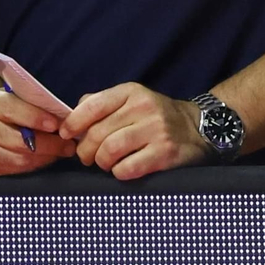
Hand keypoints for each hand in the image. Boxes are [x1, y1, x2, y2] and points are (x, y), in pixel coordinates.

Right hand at [0, 88, 72, 175]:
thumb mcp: (17, 98)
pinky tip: (45, 158)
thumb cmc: (8, 108)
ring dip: (45, 158)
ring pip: (20, 159)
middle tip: (69, 145)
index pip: (13, 110)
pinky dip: (35, 166)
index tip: (57, 125)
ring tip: (61, 152)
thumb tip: (63, 118)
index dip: (36, 118)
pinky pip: (16, 170)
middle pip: (19, 141)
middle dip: (49, 145)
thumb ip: (34, 104)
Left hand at [60, 83, 208, 180]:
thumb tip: (72, 116)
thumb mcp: (131, 100)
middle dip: (85, 149)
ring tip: (103, 164)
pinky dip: (118, 172)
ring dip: (101, 162)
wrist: (198, 128)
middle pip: (98, 132)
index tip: (66, 134)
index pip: (92, 105)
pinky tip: (121, 170)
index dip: (73, 122)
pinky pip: (128, 168)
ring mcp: (156, 130)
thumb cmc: (156, 116)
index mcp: (131, 92)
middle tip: (86, 157)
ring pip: (110, 150)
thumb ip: (102, 104)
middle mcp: (143, 107)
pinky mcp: (165, 153)